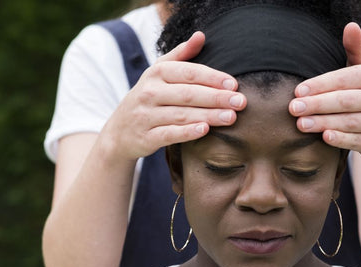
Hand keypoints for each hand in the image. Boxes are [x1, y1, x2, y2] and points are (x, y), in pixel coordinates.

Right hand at [99, 31, 246, 163]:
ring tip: (231, 117)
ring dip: (208, 115)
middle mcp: (149, 92)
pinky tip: (205, 130)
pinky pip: (168, 134)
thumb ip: (180, 55)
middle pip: (187, 94)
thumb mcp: (158, 73)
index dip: (211, 77)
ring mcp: (146, 115)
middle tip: (240, 101)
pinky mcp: (146, 137)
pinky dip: (186, 132)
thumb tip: (201, 36)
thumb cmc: (149, 98)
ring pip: (180, 114)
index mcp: (156, 74)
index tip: (233, 84)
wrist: (120, 131)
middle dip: (216, 97)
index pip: (187, 73)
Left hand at [289, 23, 360, 162]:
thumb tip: (350, 25)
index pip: (343, 79)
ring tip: (300, 124)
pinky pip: (357, 141)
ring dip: (323, 123)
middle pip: (344, 101)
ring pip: (349, 122)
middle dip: (317, 104)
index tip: (297, 91)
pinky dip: (341, 139)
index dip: (320, 85)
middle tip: (293, 108)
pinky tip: (324, 137)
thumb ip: (355, 50)